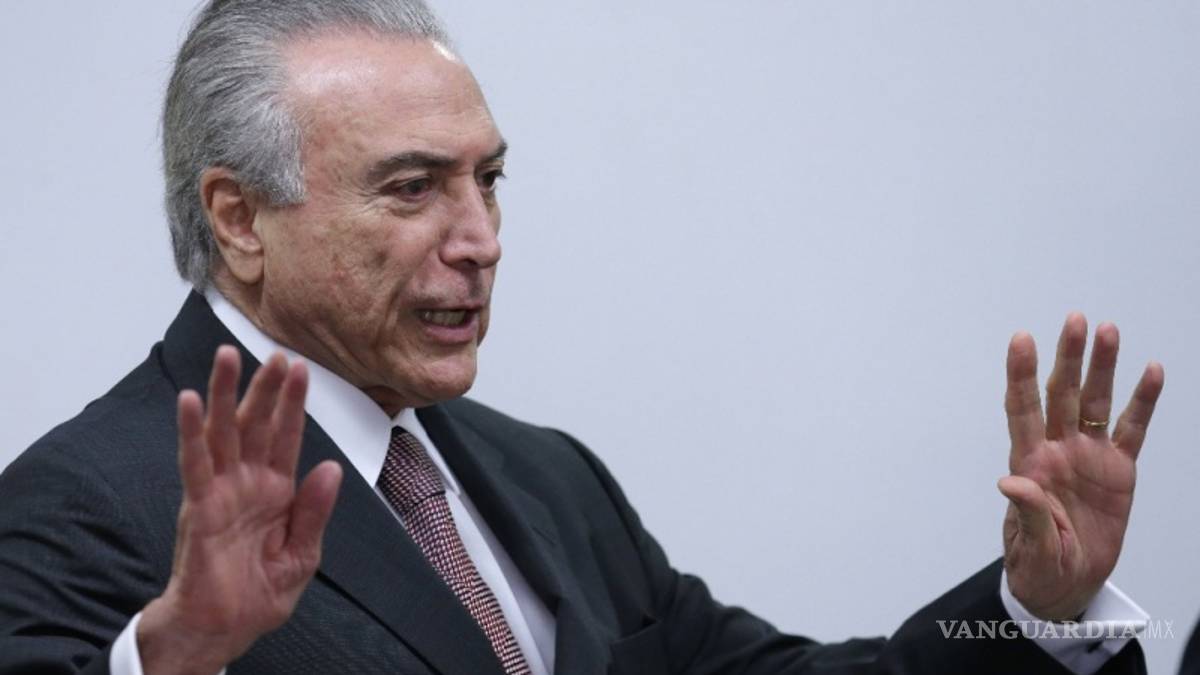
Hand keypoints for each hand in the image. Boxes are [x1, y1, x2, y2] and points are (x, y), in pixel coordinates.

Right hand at [138, 346, 342, 674]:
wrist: (223, 629)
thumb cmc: (257, 594)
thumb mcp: (302, 554)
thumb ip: (315, 511)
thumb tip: (331, 468)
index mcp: (276, 491)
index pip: (286, 436)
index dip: (292, 403)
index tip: (299, 367)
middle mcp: (247, 484)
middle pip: (256, 424)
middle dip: (264, 387)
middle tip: (275, 351)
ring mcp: (221, 492)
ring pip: (224, 433)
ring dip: (225, 394)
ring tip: (228, 356)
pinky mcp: (199, 508)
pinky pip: (195, 464)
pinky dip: (191, 432)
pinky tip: (191, 402)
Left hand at [999, 313, 1162, 620]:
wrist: (1068, 584)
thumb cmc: (1040, 564)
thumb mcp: (1032, 546)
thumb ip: (1027, 513)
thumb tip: (1010, 481)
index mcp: (1030, 465)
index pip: (1022, 409)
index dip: (1021, 374)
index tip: (1021, 339)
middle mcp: (1058, 451)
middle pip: (1061, 394)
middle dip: (1068, 357)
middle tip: (1075, 320)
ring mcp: (1088, 456)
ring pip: (1095, 402)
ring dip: (1101, 368)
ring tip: (1108, 331)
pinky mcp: (1118, 470)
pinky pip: (1131, 429)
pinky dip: (1142, 402)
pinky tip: (1150, 372)